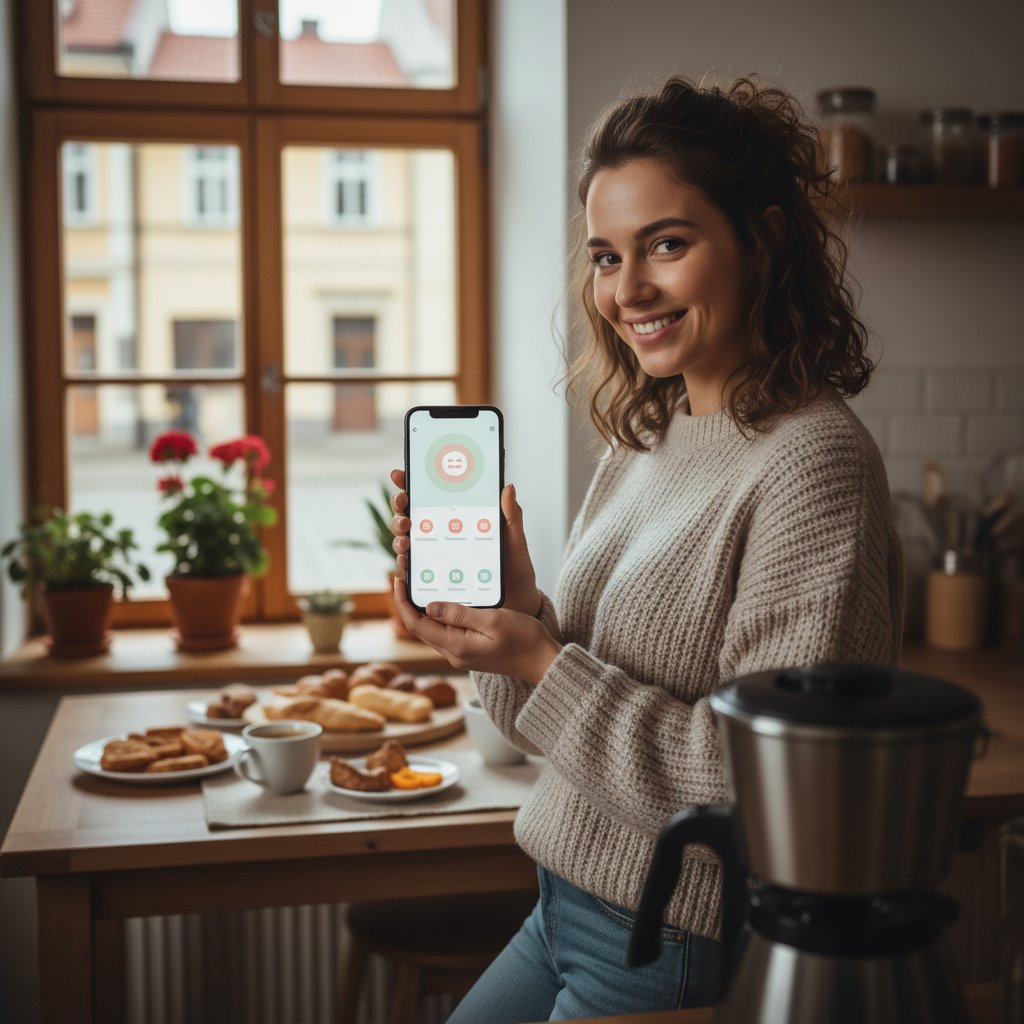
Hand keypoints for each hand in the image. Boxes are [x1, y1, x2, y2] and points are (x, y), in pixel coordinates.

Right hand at [387, 468, 542, 616]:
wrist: (516, 601)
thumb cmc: (514, 568)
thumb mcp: (514, 540)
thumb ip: (511, 515)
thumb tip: (508, 487)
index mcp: (459, 518)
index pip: (430, 496)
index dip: (411, 482)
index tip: (401, 474)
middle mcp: (442, 533)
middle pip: (411, 513)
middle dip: (400, 504)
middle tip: (404, 501)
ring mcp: (436, 554)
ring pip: (406, 538)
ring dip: (399, 531)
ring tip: (406, 531)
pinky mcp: (433, 577)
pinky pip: (412, 567)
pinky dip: (404, 560)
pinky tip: (406, 556)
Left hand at [392, 577, 560, 683]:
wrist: (543, 661)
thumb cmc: (523, 640)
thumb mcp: (492, 621)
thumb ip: (460, 614)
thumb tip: (430, 606)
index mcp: (456, 647)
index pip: (416, 625)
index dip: (403, 602)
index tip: (398, 580)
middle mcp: (453, 653)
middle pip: (420, 627)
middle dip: (409, 601)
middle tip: (406, 574)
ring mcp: (461, 652)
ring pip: (432, 628)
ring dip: (423, 606)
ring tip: (421, 581)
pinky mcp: (469, 649)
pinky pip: (446, 629)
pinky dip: (440, 612)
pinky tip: (445, 596)